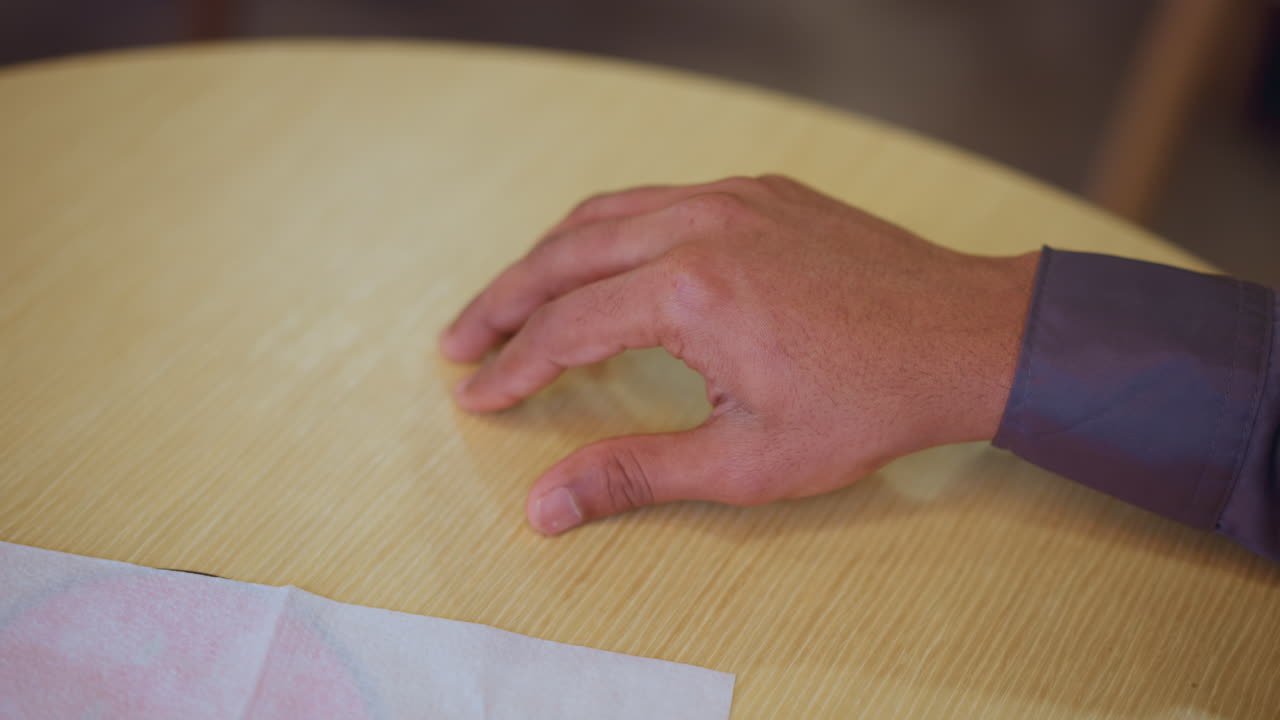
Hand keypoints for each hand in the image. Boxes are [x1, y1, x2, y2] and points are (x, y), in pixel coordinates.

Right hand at [440, 175, 1038, 534]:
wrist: (968, 336)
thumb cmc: (867, 404)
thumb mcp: (748, 461)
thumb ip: (636, 473)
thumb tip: (545, 505)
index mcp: (689, 293)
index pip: (565, 329)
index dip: (511, 369)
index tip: (475, 397)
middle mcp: (697, 226)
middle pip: (562, 256)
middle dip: (501, 301)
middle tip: (458, 341)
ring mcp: (729, 197)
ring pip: (602, 213)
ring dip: (546, 257)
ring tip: (509, 300)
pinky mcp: (757, 189)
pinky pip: (656, 197)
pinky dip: (607, 229)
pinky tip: (599, 259)